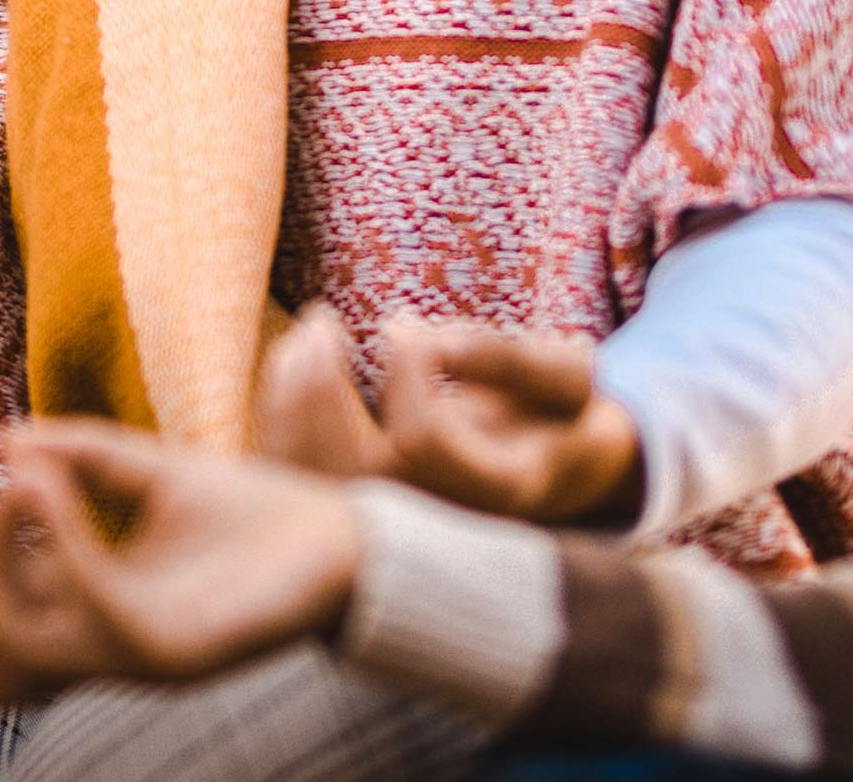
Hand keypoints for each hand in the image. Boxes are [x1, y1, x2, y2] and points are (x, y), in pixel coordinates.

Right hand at [0, 422, 366, 705]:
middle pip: (0, 671)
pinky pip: (95, 610)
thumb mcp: (151, 472)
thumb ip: (82, 456)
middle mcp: (114, 650)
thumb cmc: (256, 511)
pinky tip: (38, 485)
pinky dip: (58, 548)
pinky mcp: (178, 651)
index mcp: (100, 618)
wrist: (348, 535)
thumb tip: (4, 438)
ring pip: (34, 655)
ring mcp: (144, 657)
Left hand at [246, 306, 641, 526]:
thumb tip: (409, 329)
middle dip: (321, 387)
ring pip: (315, 480)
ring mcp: (397, 532)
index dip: (407, 371)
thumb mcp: (566, 376)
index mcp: (494, 495)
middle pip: (351, 472)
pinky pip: (303, 479)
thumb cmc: (565, 413)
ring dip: (293, 399)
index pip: (423, 438)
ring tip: (308, 334)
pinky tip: (297, 362)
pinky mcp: (365, 519)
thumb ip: (503, 355)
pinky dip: (286, 419)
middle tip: (319, 320)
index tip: (402, 324)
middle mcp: (439, 526)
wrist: (564, 469)